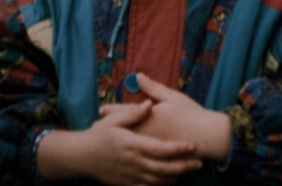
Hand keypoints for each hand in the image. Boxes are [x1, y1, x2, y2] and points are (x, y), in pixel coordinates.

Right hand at [37, 99, 201, 185]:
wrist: (81, 157)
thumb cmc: (98, 136)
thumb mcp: (112, 120)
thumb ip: (132, 113)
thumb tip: (149, 104)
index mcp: (132, 145)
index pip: (161, 149)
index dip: (179, 149)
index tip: (193, 146)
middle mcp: (134, 163)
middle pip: (165, 168)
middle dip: (184, 166)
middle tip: (200, 162)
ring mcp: (131, 176)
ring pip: (159, 181)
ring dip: (176, 177)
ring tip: (189, 170)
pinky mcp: (127, 184)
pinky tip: (171, 182)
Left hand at [106, 74, 232, 163]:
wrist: (206, 137)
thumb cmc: (190, 114)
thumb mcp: (172, 97)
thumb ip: (153, 88)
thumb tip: (137, 76)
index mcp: (149, 116)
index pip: (125, 112)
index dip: (112, 110)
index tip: (101, 109)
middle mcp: (147, 132)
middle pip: (123, 128)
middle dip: (110, 127)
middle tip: (96, 126)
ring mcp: (151, 146)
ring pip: (129, 142)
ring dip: (117, 140)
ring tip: (105, 140)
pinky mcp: (158, 157)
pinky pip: (140, 154)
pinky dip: (130, 151)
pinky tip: (124, 153)